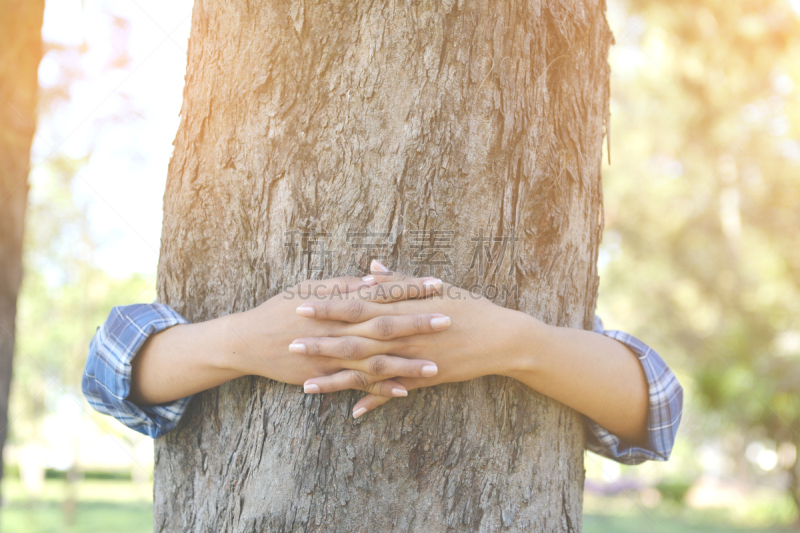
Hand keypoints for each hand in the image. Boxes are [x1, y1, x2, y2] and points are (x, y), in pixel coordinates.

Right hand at [226, 269, 450, 396]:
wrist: (248, 341)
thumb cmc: (281, 308)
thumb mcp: (310, 288)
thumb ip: (344, 285)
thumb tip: (374, 277)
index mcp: (337, 302)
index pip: (381, 292)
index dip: (410, 288)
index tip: (437, 285)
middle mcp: (338, 328)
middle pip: (384, 325)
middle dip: (417, 323)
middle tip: (448, 320)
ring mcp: (331, 354)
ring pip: (375, 359)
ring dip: (406, 363)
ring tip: (436, 366)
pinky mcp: (325, 375)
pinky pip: (357, 383)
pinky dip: (381, 387)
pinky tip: (405, 391)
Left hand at [293, 267, 532, 416]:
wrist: (500, 337)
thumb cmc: (467, 305)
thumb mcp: (433, 288)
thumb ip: (397, 281)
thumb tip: (370, 268)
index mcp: (401, 309)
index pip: (356, 306)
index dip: (327, 306)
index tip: (300, 305)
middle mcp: (402, 335)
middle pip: (354, 340)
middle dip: (321, 343)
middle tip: (289, 345)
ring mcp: (411, 359)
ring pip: (367, 371)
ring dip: (336, 379)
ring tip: (306, 386)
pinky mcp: (423, 379)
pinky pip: (394, 393)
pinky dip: (374, 402)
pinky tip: (352, 413)